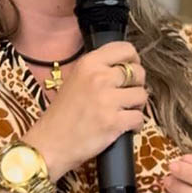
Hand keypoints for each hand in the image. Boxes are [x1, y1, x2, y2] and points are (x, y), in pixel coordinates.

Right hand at [23, 41, 146, 180]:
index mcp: (88, 63)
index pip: (124, 49)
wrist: (49, 143)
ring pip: (142, 95)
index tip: (132, 68)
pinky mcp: (114, 122)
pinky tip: (125, 128)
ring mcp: (107, 99)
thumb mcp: (74, 80)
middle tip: (127, 96)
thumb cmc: (60, 115)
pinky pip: (139, 117)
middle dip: (137, 85)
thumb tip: (123, 69)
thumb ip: (96, 71)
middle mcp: (99, 77)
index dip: (133, 59)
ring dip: (137, 106)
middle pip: (138, 72)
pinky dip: (136, 125)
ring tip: (125, 113)